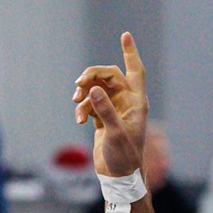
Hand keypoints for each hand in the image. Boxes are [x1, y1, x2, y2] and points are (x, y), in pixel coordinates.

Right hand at [74, 33, 149, 178]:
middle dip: (92, 77)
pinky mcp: (103, 118)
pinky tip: (78, 119)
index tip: (125, 35)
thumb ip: (105, 110)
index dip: (130, 52)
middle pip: (108, 76)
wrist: (118, 177)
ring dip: (83, 94)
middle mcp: (126, 103)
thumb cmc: (124, 157)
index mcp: (136, 103)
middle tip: (78, 85)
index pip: (135, 71)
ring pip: (96, 88)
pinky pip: (90, 103)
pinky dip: (82, 107)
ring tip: (76, 105)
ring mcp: (114, 109)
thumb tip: (94, 89)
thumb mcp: (115, 133)